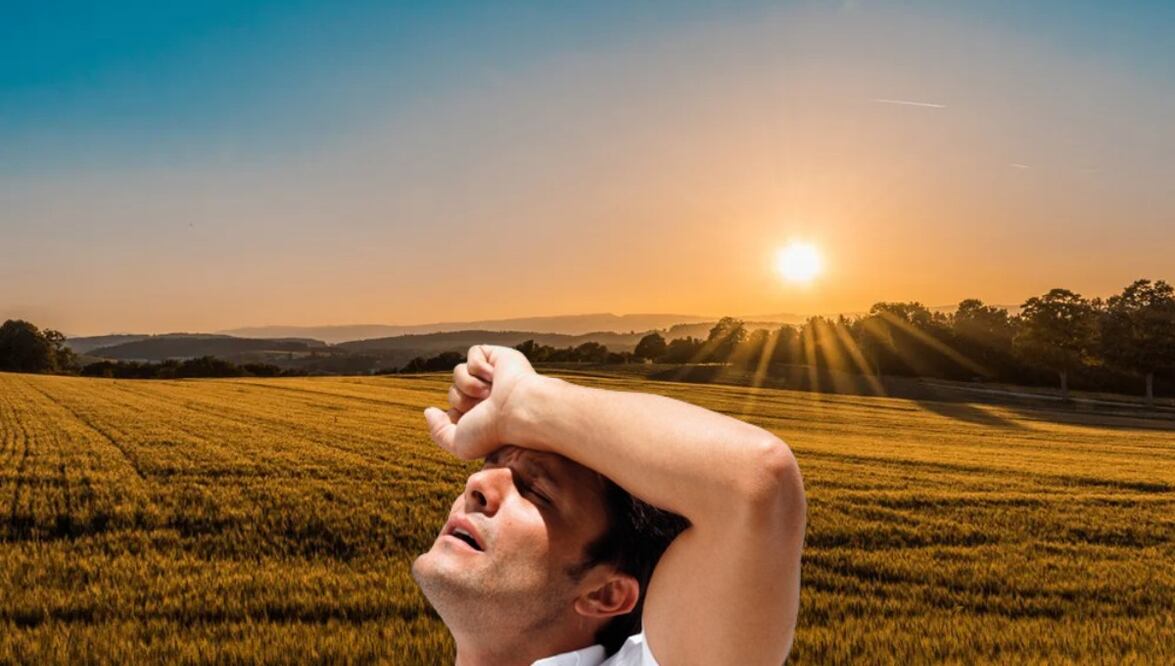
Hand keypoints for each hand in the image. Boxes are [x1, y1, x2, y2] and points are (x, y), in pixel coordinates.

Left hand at [423, 344, 536, 459]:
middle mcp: (487, 397)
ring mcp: (492, 377)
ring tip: (490, 392)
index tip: (472, 423)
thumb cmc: (493, 431)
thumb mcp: (460, 444)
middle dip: (462, 400)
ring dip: (469, 384)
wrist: (517, 410)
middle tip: (484, 406)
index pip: (454, 410)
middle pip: (453, 392)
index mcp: (482, 417)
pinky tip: (495, 376)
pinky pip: (473, 354)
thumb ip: (438, 432)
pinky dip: (479, 366)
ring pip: (458, 372)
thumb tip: (429, 411)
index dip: (456, 415)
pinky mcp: (498, 357)